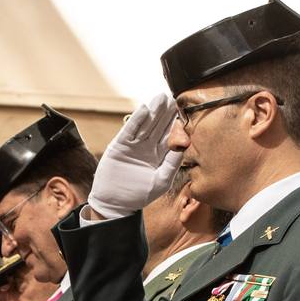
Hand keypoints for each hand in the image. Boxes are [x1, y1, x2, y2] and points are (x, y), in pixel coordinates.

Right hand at [86, 93, 183, 219]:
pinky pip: (129, 131)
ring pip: (145, 125)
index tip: (181, 111)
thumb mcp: (161, 182)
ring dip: (152, 112)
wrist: (115, 203)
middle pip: (157, 126)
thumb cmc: (140, 195)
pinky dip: (136, 120)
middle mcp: (146, 148)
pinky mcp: (119, 146)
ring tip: (160, 98)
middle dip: (164, 112)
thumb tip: (183, 147)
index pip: (168, 135)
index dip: (174, 123)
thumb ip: (172, 165)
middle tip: (171, 97)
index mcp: (158, 155)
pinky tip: (144, 110)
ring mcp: (132, 146)